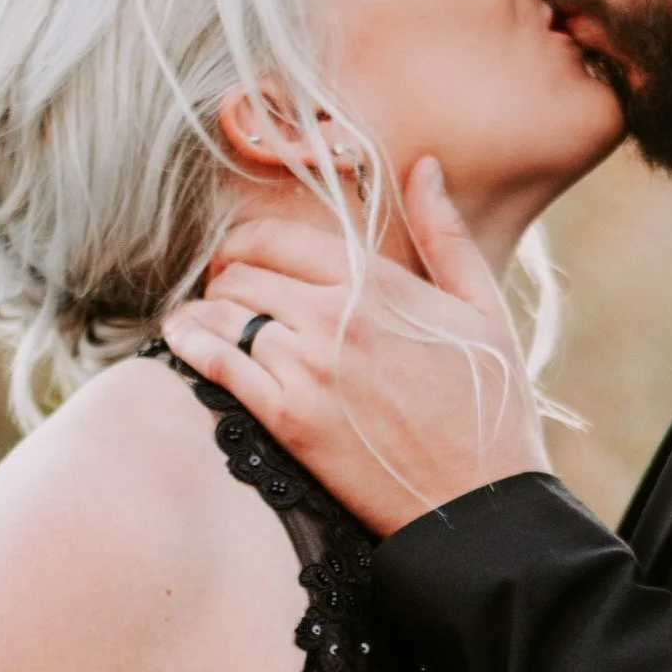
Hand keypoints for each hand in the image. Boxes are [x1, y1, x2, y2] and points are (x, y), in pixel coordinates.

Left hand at [163, 159, 550, 532]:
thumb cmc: (490, 408)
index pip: (279, 238)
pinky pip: (218, 366)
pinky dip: (190, 346)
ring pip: (222, 315)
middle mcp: (335, 318)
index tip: (241, 256)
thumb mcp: (484, 309)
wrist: (479, 504)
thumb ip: (445, 234)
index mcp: (377, 284)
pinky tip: (181, 341)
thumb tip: (424, 167)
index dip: (247, 242)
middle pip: (241, 274)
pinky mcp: (289, 420)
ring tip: (200, 317)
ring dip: (204, 311)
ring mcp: (308, 369)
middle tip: (223, 293)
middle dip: (224, 278)